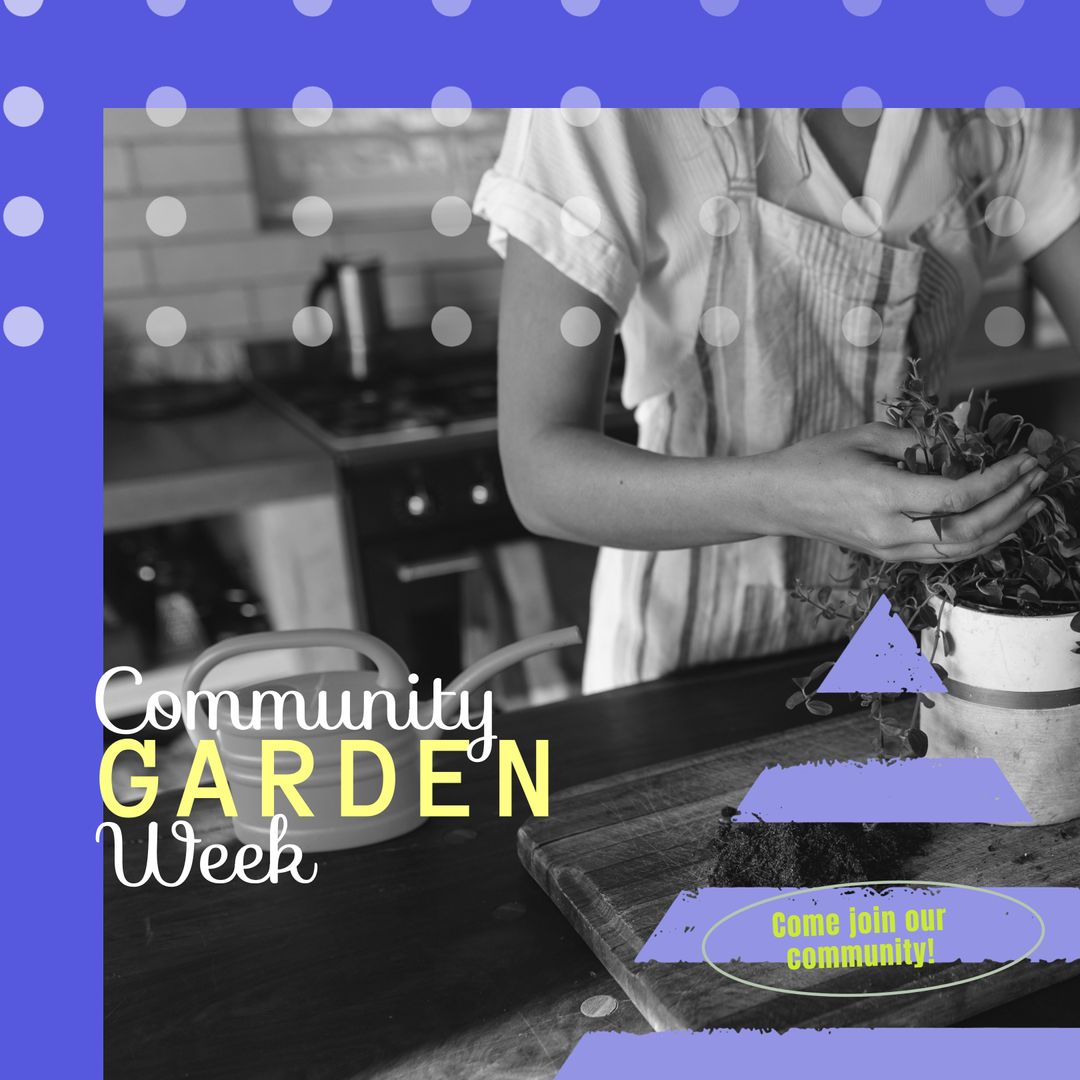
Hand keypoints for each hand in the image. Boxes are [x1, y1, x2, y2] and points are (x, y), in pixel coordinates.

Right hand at [761, 422, 1045, 562]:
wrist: (777, 500)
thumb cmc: (813, 461)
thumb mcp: (863, 437)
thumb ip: (916, 438)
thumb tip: (963, 432)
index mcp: (881, 496)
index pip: (956, 498)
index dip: (997, 481)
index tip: (1023, 461)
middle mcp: (889, 531)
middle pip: (967, 531)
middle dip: (1010, 505)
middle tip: (1036, 478)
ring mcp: (888, 549)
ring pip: (960, 550)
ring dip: (1002, 527)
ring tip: (1029, 503)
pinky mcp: (888, 554)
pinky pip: (943, 554)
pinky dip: (977, 540)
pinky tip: (995, 521)